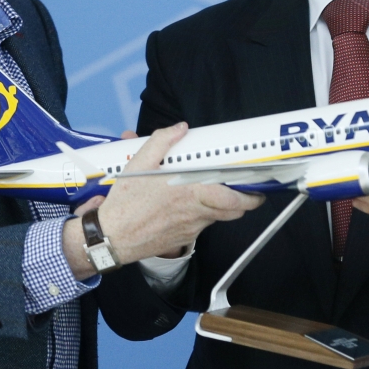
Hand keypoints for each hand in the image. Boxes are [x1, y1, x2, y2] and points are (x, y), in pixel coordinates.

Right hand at [63, 123, 262, 278]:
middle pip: (233, 212)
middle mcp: (195, 214)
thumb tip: (180, 128)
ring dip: (222, 207)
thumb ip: (162, 142)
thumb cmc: (125, 204)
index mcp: (189, 193)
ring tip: (215, 193)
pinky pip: (200, 226)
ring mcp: (190, 230)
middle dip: (244, 202)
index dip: (251, 195)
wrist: (111, 238)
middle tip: (246, 190)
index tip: (258, 186)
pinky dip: (202, 215)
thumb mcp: (139, 164)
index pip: (233, 199)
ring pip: (217, 218)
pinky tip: (188, 205)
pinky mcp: (182, 240)